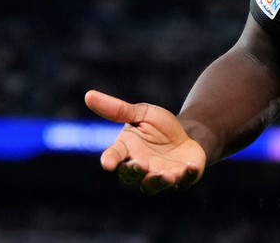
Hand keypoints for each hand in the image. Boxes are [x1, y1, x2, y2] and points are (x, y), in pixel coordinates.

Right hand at [84, 89, 206, 193]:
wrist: (188, 136)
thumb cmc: (159, 127)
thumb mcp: (142, 113)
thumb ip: (118, 110)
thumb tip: (88, 95)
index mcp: (126, 150)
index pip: (113, 156)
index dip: (110, 160)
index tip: (108, 164)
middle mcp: (139, 167)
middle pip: (130, 175)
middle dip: (134, 171)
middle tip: (140, 164)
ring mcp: (159, 175)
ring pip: (152, 185)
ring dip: (157, 181)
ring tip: (165, 174)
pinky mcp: (181, 179)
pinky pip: (183, 181)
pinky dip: (187, 175)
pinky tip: (191, 165)